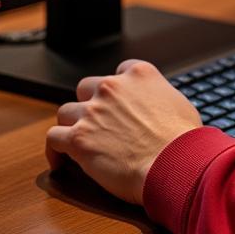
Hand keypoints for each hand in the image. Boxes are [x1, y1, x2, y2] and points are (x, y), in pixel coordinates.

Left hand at [45, 59, 201, 203]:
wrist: (173, 163)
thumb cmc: (182, 139)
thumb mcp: (177, 103)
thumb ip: (158, 98)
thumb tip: (157, 109)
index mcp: (139, 74)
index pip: (119, 70)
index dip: (118, 90)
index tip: (119, 103)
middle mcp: (112, 87)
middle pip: (87, 88)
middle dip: (90, 103)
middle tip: (98, 124)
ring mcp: (92, 112)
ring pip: (66, 111)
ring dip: (72, 125)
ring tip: (78, 142)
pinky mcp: (77, 139)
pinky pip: (52, 138)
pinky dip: (54, 150)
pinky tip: (60, 161)